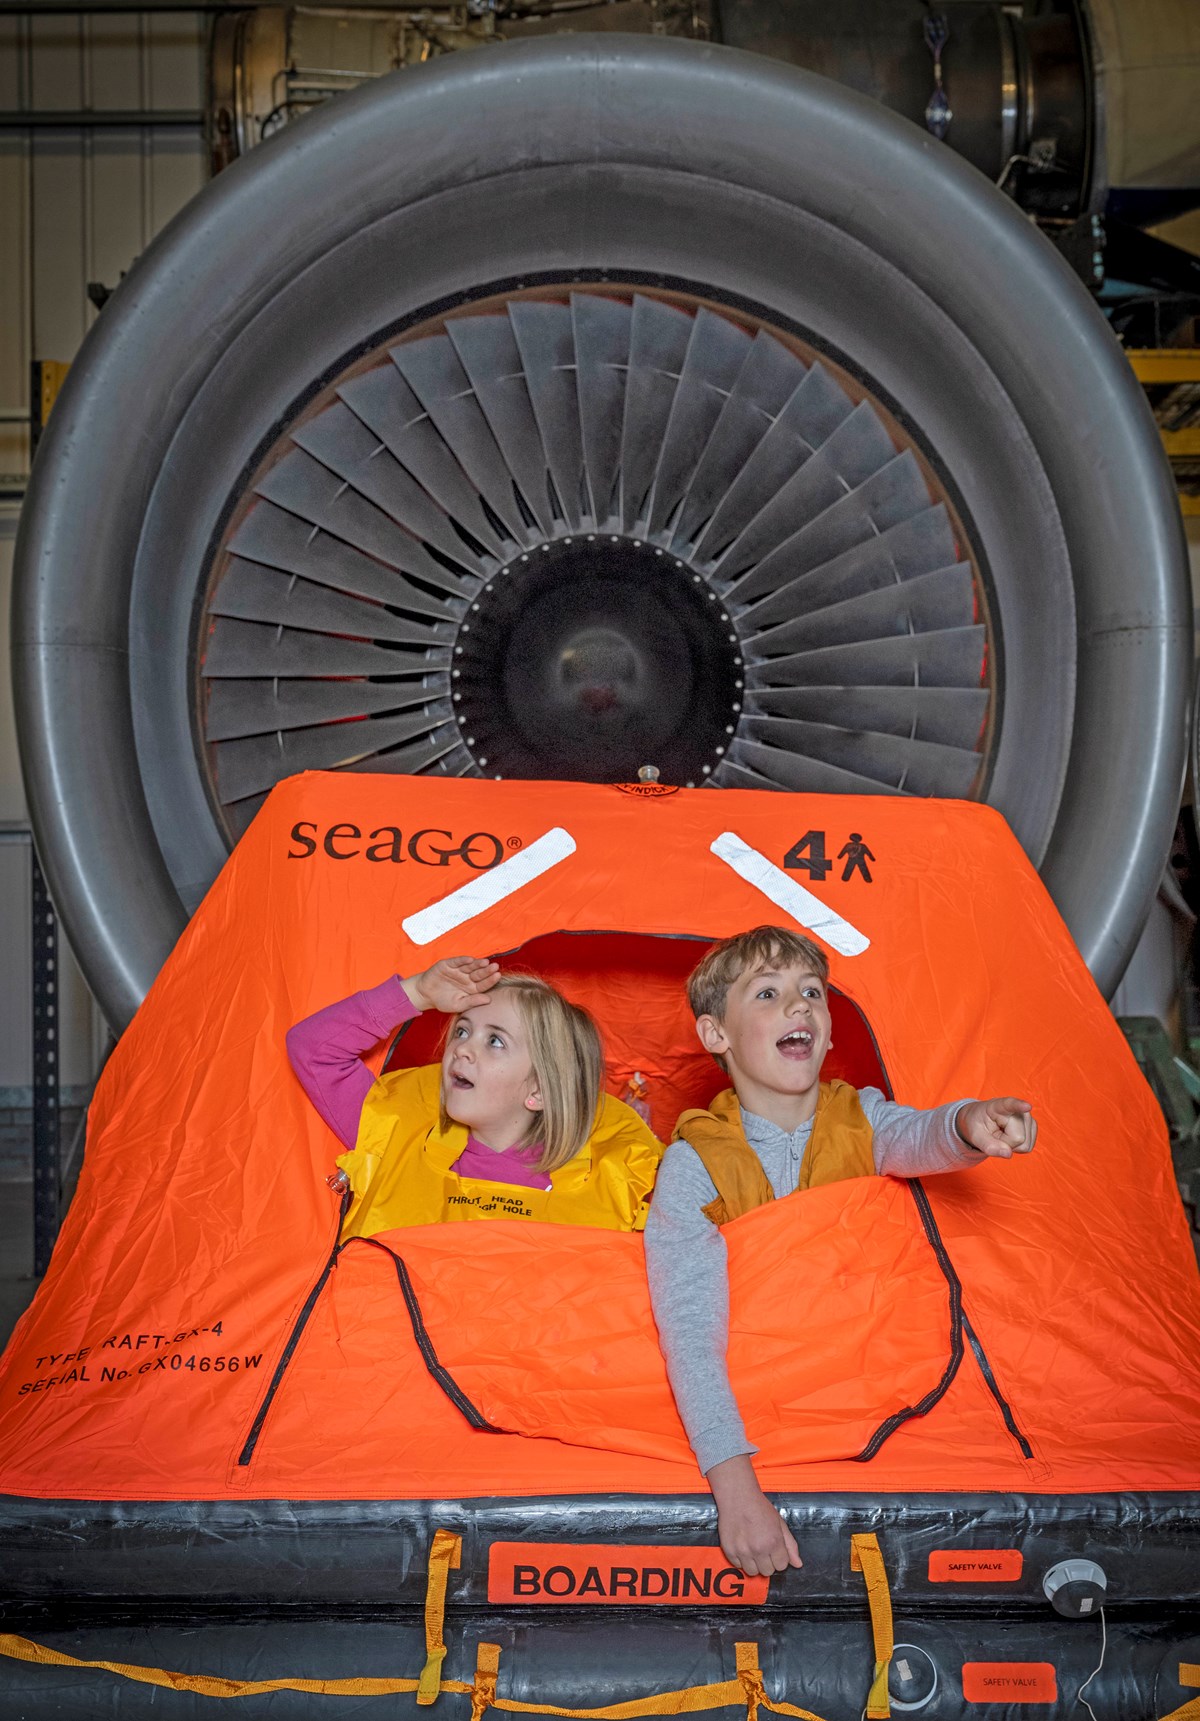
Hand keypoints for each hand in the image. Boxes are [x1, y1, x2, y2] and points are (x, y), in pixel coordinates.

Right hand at [402, 957, 498, 1014]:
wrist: (425, 994)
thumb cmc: (443, 1000)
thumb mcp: (458, 1004)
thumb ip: (472, 1002)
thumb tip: (488, 1000)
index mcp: (472, 988)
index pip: (484, 984)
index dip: (490, 980)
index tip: (498, 976)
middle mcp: (468, 978)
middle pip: (479, 973)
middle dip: (487, 970)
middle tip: (495, 967)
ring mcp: (459, 970)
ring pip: (470, 966)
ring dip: (477, 964)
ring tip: (485, 962)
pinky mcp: (449, 964)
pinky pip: (457, 961)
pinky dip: (463, 960)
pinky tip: (470, 959)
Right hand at [707, 1454, 801, 1576]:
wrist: (738, 1497)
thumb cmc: (758, 1507)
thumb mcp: (780, 1523)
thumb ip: (790, 1545)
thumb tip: (798, 1564)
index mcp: (773, 1542)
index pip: (782, 1566)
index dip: (779, 1558)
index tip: (774, 1550)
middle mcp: (758, 1549)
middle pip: (767, 1572)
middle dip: (767, 1562)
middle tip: (763, 1548)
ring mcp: (742, 1551)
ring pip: (752, 1572)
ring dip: (754, 1563)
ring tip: (752, 1549)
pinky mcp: (729, 1551)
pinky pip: (738, 1566)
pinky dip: (741, 1559)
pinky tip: (743, 1546)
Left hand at [956, 1097, 1036, 1157]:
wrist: (981, 1120)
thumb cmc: (977, 1125)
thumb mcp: (975, 1136)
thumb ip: (989, 1146)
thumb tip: (1008, 1154)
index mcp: (998, 1106)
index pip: (1010, 1105)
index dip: (1019, 1106)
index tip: (1027, 1106)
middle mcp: (1017, 1109)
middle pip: (1018, 1138)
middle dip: (1006, 1143)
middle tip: (995, 1135)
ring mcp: (1027, 1117)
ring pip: (1025, 1145)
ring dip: (1012, 1146)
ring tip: (1002, 1134)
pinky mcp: (1032, 1125)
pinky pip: (1028, 1147)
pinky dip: (1017, 1147)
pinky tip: (1009, 1137)